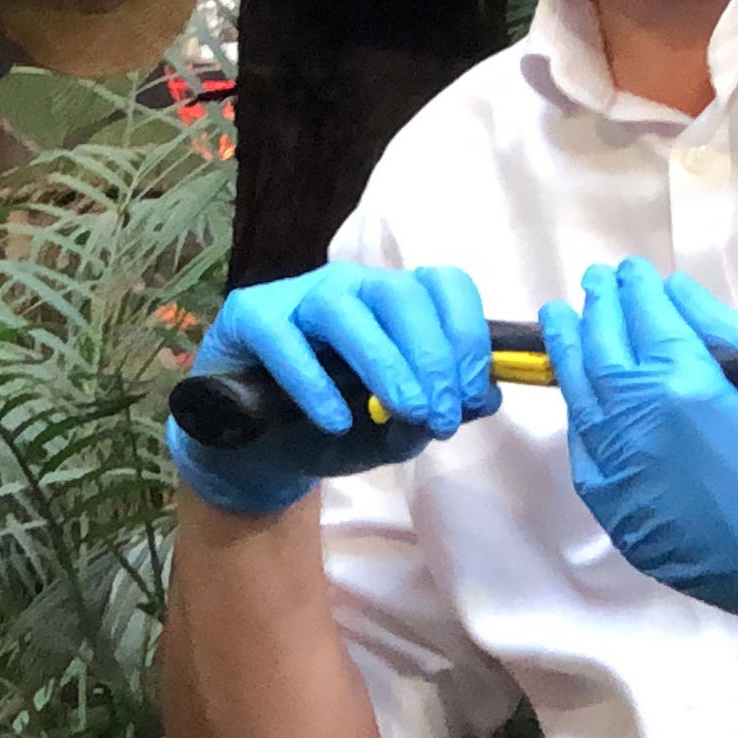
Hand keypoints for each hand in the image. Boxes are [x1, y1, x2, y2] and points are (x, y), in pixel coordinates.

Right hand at [166, 262, 500, 516]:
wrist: (257, 451)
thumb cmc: (334, 428)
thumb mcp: (392, 432)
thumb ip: (433, 415)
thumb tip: (486, 400)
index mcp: (394, 302)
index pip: (443, 285)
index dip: (466, 333)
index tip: (472, 393)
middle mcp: (352, 287)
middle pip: (400, 292)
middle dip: (430, 355)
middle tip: (440, 414)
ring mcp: (299, 296)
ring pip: (343, 308)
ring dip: (383, 362)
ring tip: (404, 412)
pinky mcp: (251, 316)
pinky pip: (283, 338)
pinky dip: (313, 381)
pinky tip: (334, 421)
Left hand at [542, 259, 737, 649]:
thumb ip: (719, 330)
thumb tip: (673, 293)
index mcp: (684, 387)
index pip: (645, 320)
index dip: (635, 290)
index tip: (630, 271)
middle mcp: (639, 429)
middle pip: (602, 355)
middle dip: (596, 312)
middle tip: (594, 283)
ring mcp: (623, 478)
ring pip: (582, 403)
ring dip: (571, 356)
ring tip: (563, 322)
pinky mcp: (621, 520)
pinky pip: (587, 458)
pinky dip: (581, 419)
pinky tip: (581, 399)